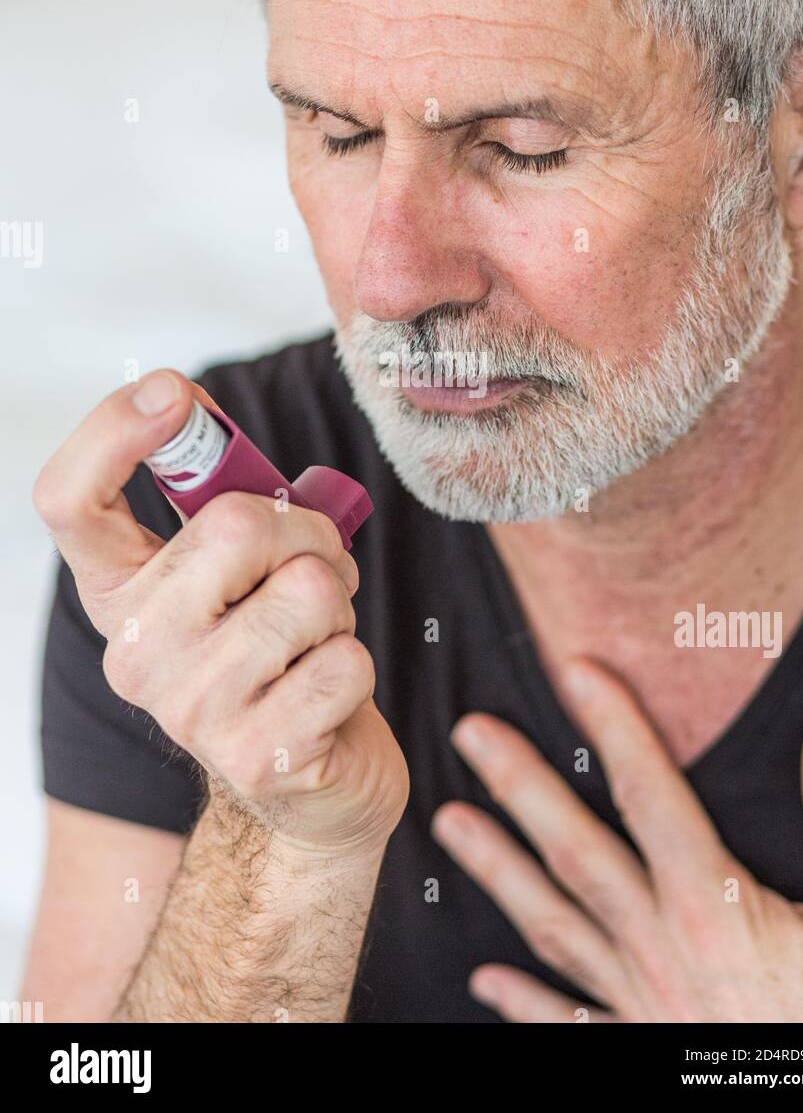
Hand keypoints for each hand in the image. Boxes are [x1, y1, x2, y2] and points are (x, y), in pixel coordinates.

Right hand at [34, 369, 408, 859]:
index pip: (69, 500)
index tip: (174, 393)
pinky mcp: (257, 757)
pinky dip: (356, 663)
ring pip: (308, 590)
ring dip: (338, 602)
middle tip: (317, 564)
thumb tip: (194, 409)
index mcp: (118, 592)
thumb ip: (222, 500)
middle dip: (308, 531)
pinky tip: (327, 695)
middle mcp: (132, 651)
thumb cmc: (277, 650)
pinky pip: (346, 659)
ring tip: (317, 635)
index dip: (112, 431)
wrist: (307, 786)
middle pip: (235, 526)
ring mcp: (189, 710)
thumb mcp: (239, 570)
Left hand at [432, 656, 802, 1021]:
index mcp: (714, 914)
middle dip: (521, 786)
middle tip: (471, 734)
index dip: (615, 727)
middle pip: (577, 851)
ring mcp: (642, 1006)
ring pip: (553, 925)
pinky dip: (524, 1000)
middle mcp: (661, 952)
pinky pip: (568, 1023)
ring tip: (450, 824)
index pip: (651, 796)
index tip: (576, 671)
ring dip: (498, 871)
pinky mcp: (638, 1052)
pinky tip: (486, 979)